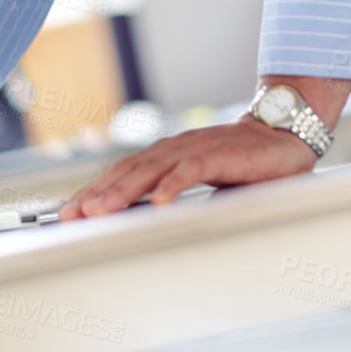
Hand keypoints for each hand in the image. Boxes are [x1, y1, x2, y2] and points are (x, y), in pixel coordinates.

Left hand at [59, 118, 317, 219]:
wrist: (280, 135)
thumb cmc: (240, 160)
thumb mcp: (199, 178)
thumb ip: (174, 192)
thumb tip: (145, 217)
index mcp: (166, 155)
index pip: (122, 173)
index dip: (94, 191)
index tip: (70, 212)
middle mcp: (174, 149)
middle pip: (127, 172)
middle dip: (97, 194)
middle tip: (73, 214)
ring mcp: (195, 149)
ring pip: (151, 171)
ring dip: (123, 192)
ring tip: (101, 210)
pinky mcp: (219, 154)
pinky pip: (192, 170)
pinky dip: (174, 185)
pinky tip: (160, 201)